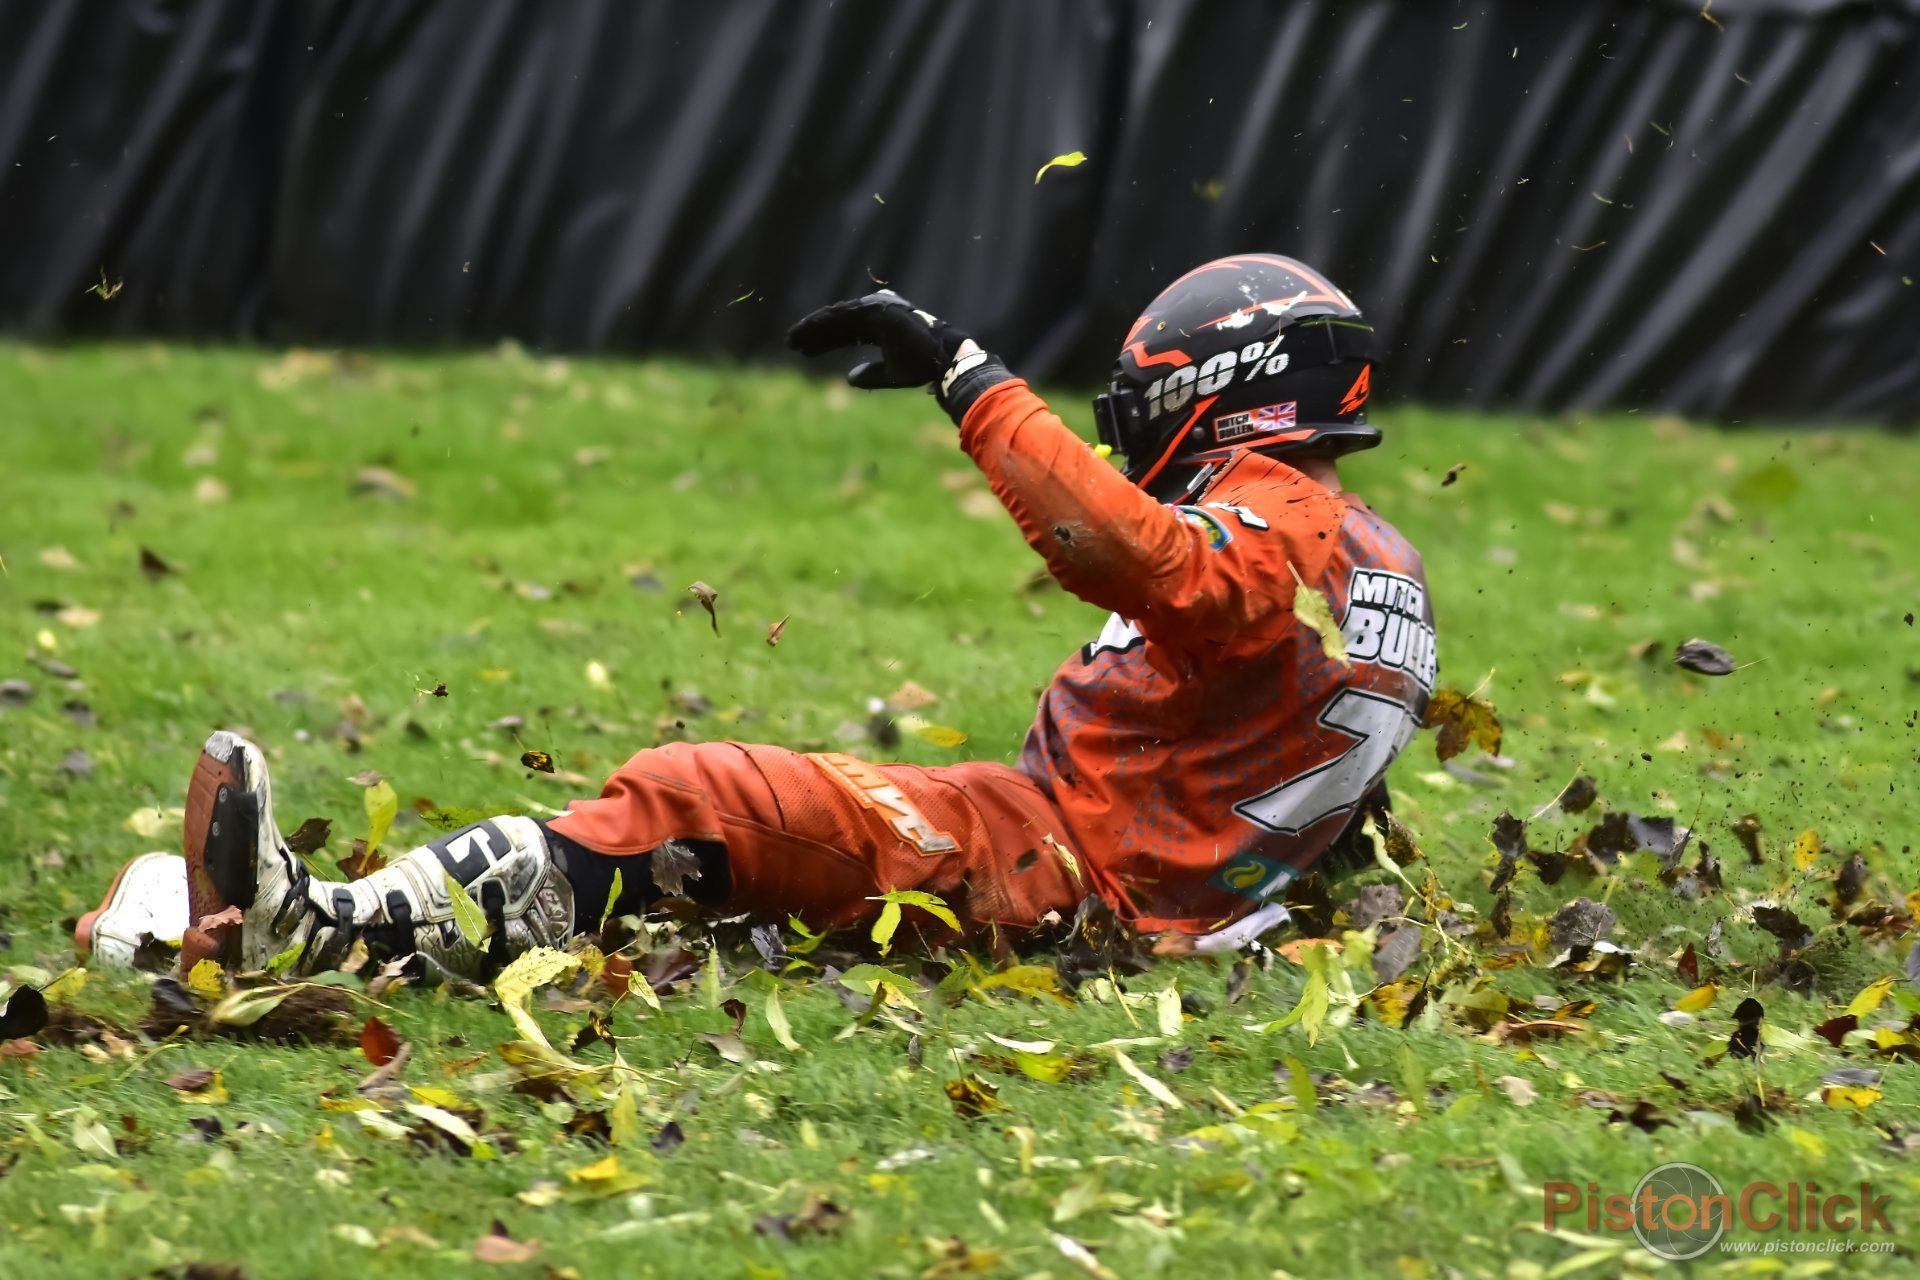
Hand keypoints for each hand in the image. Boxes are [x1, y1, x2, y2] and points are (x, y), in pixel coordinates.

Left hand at [787, 289, 977, 389]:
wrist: (942, 358)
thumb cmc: (922, 366)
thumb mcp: (892, 374)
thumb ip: (871, 375)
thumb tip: (849, 379)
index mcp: (879, 328)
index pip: (845, 334)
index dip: (824, 342)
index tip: (803, 351)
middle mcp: (875, 316)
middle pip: (837, 325)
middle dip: (813, 335)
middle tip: (791, 343)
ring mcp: (875, 310)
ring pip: (836, 318)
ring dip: (812, 328)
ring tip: (792, 339)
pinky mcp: (875, 309)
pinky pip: (843, 314)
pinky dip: (824, 322)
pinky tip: (806, 330)